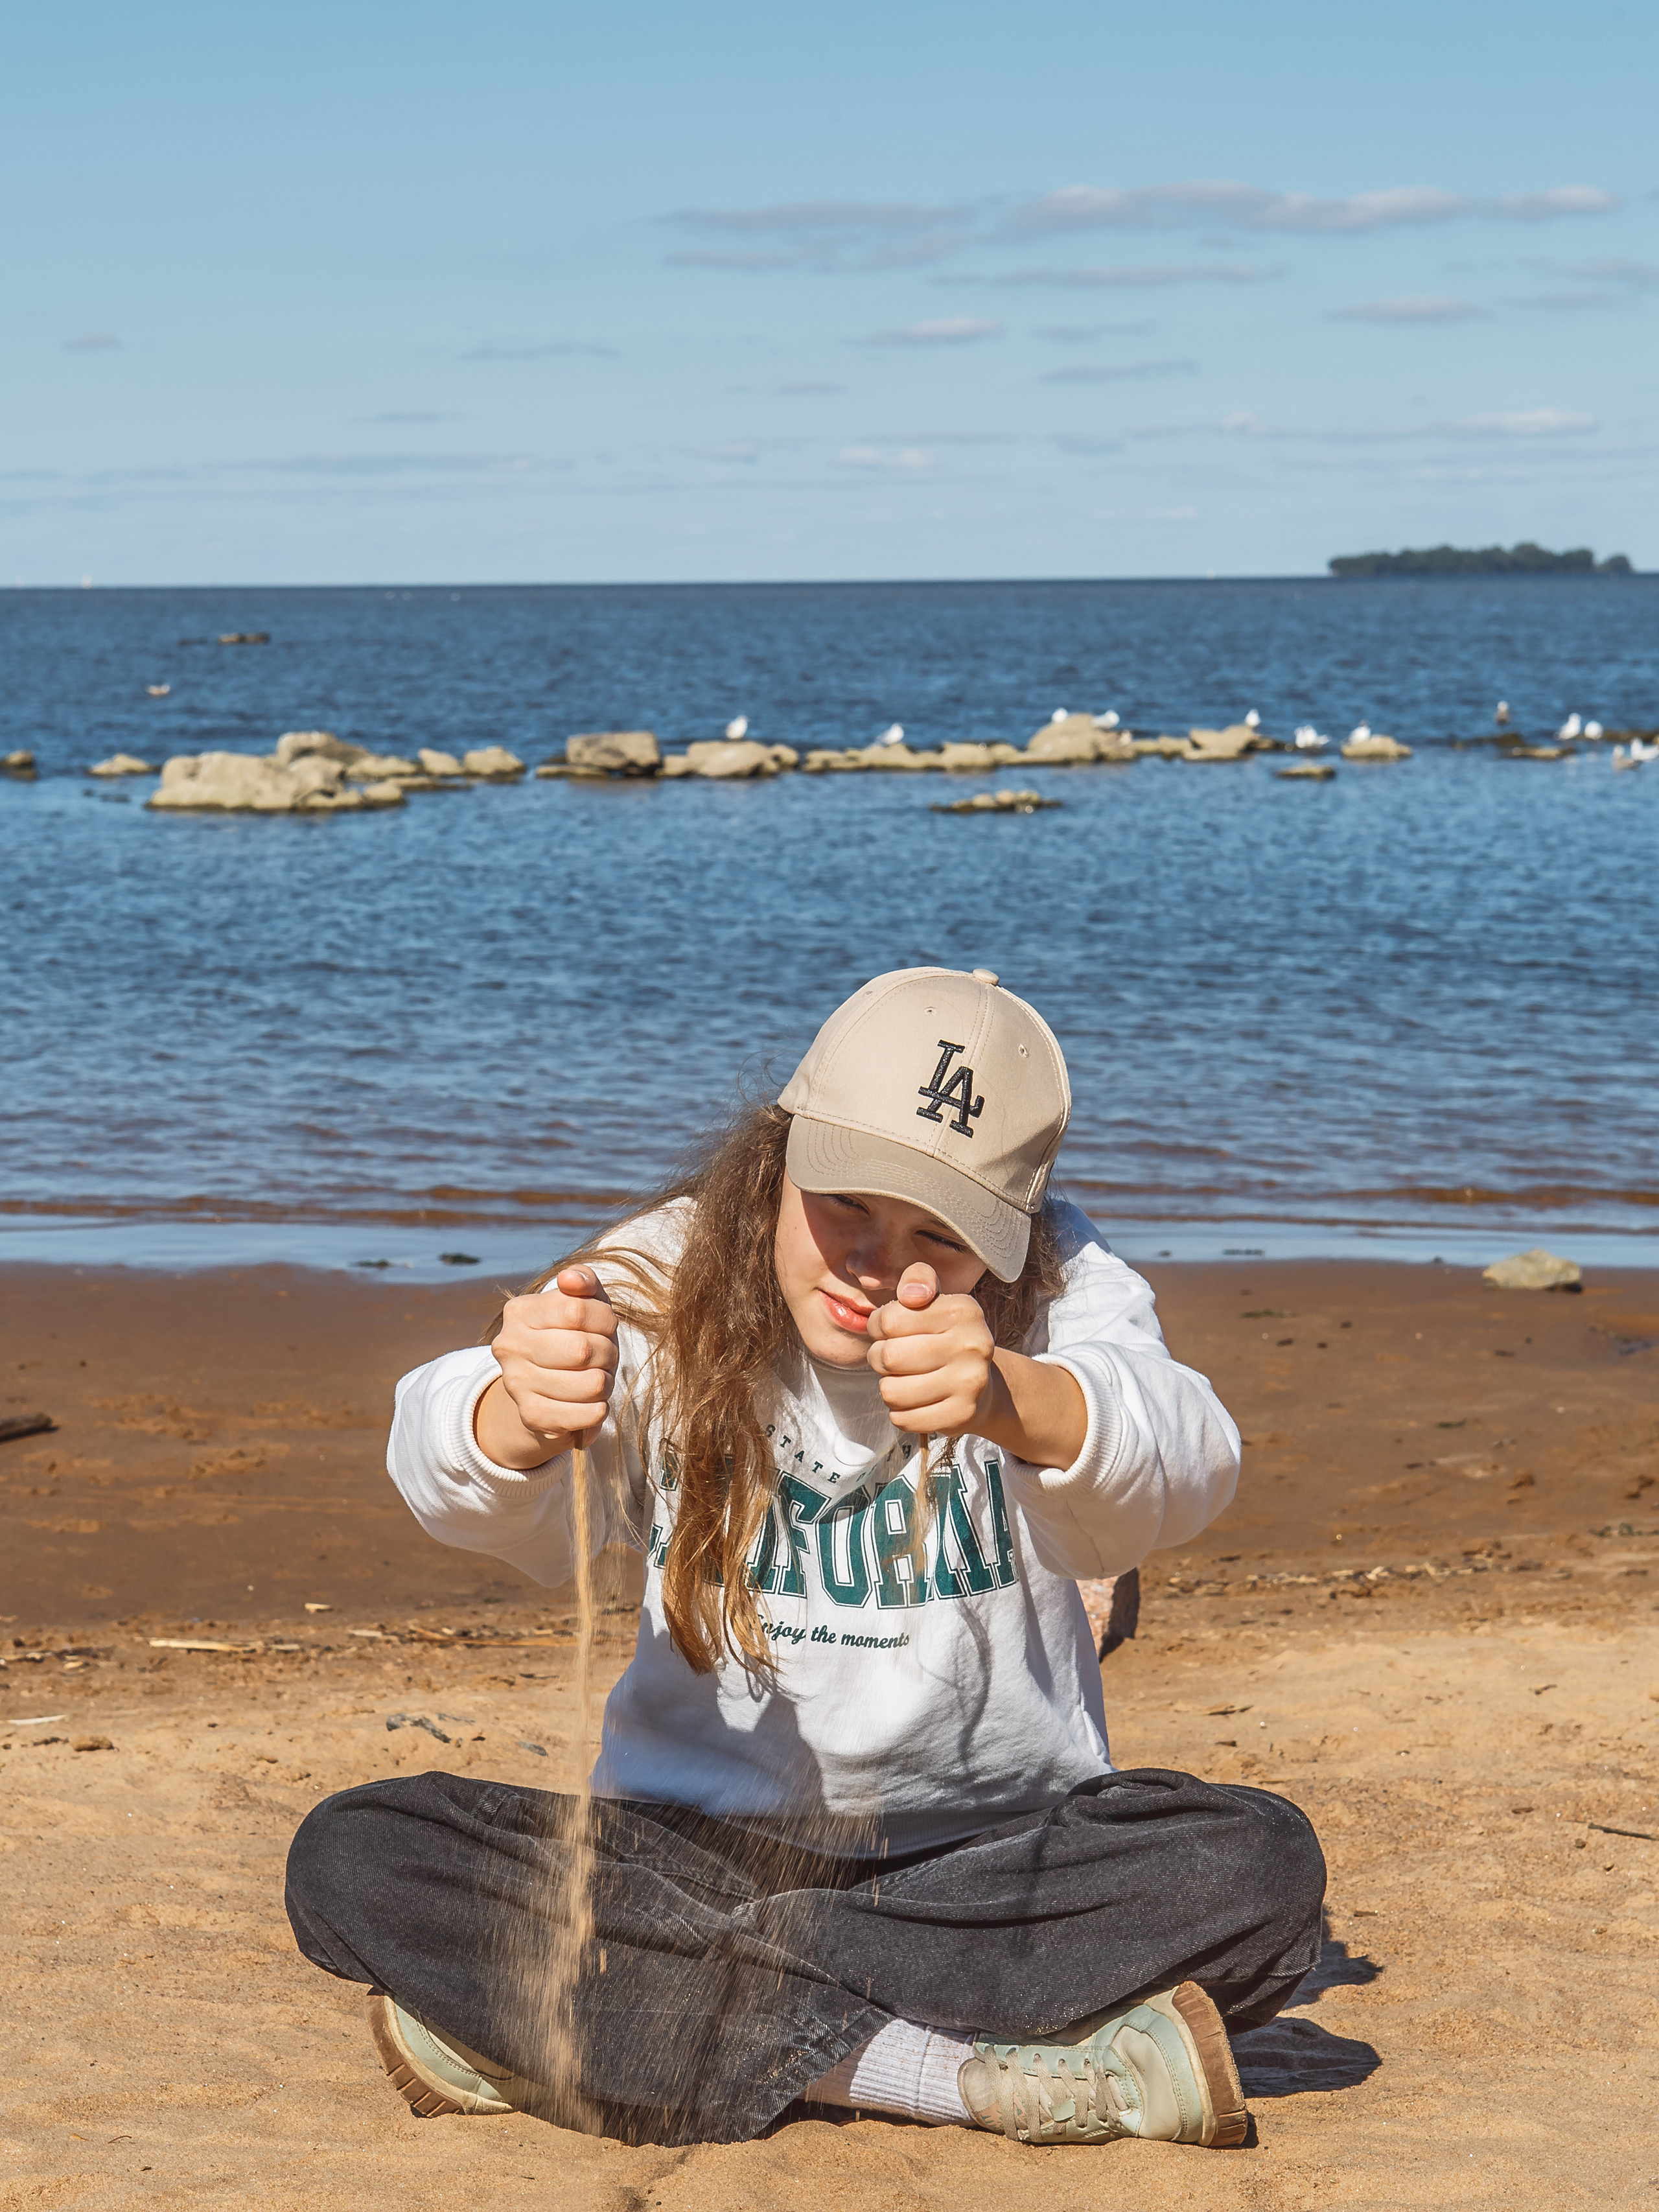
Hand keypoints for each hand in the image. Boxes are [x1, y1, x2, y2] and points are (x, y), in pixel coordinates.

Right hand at [475, 1266, 618, 1467]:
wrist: (545, 1391)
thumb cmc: (574, 1337)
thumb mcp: (582, 1303)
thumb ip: (583, 1282)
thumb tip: (571, 1278)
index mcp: (520, 1311)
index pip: (576, 1309)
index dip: (605, 1320)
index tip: (606, 1328)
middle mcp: (510, 1346)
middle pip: (583, 1349)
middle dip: (608, 1353)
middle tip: (604, 1358)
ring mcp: (517, 1383)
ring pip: (591, 1383)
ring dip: (606, 1383)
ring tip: (597, 1380)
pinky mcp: (532, 1416)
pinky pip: (585, 1414)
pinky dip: (599, 1410)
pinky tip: (592, 1404)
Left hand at [865, 1263, 995, 1436]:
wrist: (981, 1385)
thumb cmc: (944, 1337)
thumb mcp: (933, 1301)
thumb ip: (918, 1279)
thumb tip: (911, 1294)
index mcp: (963, 1310)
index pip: (888, 1319)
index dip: (878, 1326)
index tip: (889, 1330)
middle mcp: (973, 1344)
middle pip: (888, 1356)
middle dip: (880, 1358)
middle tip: (894, 1359)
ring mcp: (970, 1383)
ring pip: (891, 1391)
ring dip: (889, 1387)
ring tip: (905, 1380)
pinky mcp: (961, 1415)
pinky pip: (902, 1419)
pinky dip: (900, 1412)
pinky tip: (916, 1401)